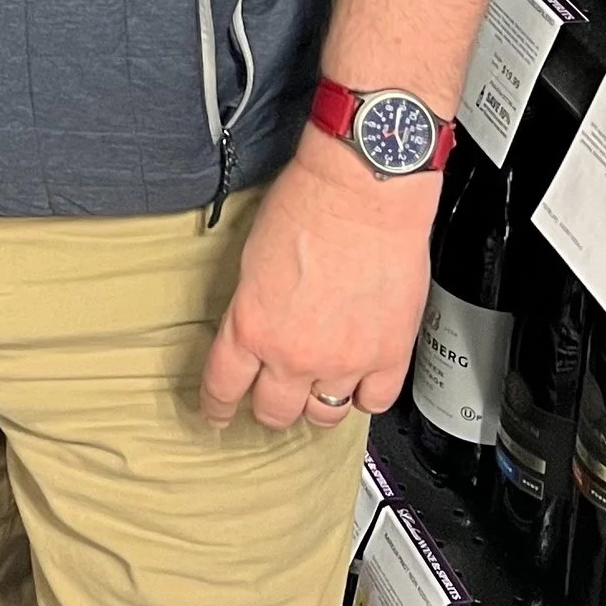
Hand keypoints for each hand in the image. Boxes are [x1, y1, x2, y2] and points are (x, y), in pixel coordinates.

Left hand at [198, 130, 439, 432]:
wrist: (363, 191)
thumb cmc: (308, 204)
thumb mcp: (252, 258)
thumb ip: (253, 306)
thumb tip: (257, 327)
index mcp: (251, 326)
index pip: (223, 387)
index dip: (217, 406)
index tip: (218, 413)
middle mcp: (294, 354)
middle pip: (274, 411)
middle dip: (269, 407)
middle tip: (272, 397)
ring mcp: (344, 361)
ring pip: (324, 414)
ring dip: (317, 403)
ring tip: (318, 388)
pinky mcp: (388, 355)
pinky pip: (373, 401)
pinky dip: (365, 394)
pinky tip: (360, 380)